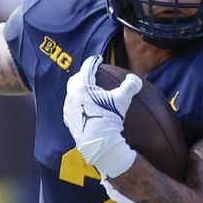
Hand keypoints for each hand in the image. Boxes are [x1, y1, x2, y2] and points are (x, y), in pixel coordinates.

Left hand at [62, 55, 141, 178]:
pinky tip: (84, 107)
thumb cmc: (110, 119)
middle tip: (91, 74)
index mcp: (82, 87)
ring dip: (78, 90)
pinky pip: (71, 107)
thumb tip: (133, 79)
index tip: (98, 59)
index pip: (87, 68)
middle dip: (83, 74)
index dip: (94, 62)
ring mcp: (68, 108)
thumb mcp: (122, 100)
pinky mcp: (68, 120)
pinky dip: (77, 103)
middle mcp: (72, 96)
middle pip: (75, 79)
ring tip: (87, 91)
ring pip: (71, 93)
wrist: (100, 143)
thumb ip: (130, 86)